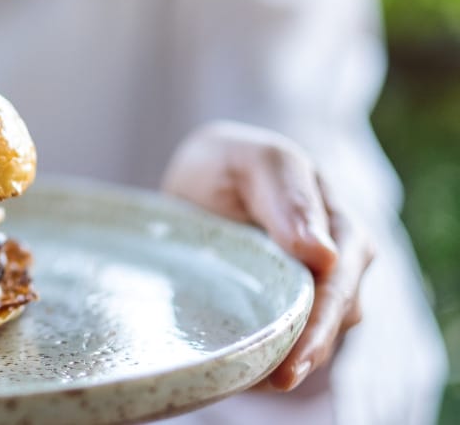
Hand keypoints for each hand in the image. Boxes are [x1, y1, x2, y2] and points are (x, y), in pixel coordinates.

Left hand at [161, 120, 373, 390]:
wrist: (201, 178)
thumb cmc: (231, 163)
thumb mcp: (256, 162)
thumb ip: (288, 197)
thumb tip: (326, 256)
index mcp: (339, 223)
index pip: (341, 278)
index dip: (322, 317)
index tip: (299, 349)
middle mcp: (335, 263)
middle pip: (334, 314)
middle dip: (311, 349)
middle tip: (281, 378)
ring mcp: (310, 289)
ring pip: (314, 333)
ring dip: (294, 358)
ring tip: (265, 380)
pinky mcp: (282, 310)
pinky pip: (287, 341)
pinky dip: (272, 357)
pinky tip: (251, 373)